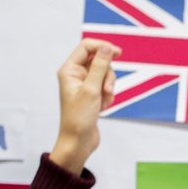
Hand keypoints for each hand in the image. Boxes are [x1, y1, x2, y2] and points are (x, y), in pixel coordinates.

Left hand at [50, 39, 118, 173]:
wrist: (78, 142)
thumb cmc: (79, 118)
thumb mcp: (92, 90)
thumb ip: (100, 66)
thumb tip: (107, 47)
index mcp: (69, 70)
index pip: (87, 47)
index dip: (103, 47)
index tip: (118, 53)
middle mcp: (75, 75)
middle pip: (99, 60)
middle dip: (107, 75)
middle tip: (106, 90)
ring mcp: (84, 85)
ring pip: (104, 74)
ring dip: (109, 87)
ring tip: (104, 102)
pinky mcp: (91, 94)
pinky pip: (105, 86)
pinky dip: (108, 96)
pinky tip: (103, 108)